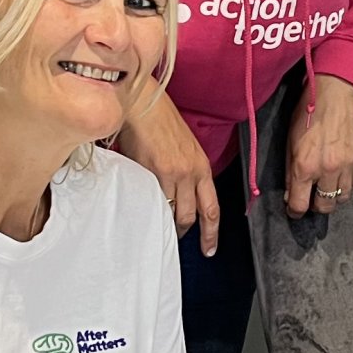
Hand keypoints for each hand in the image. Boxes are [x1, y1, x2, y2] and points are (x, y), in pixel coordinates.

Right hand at [117, 80, 218, 255]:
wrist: (144, 103)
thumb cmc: (161, 121)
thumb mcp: (186, 147)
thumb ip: (187, 172)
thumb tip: (179, 194)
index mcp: (202, 167)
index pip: (211, 208)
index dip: (211, 233)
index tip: (209, 249)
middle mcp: (190, 174)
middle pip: (189, 217)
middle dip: (182, 232)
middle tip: (174, 241)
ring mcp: (169, 175)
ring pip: (169, 212)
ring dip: (162, 223)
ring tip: (154, 227)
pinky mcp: (149, 173)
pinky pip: (150, 201)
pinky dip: (146, 210)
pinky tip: (140, 213)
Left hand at [285, 75, 352, 217]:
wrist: (334, 96)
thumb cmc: (306, 115)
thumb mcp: (289, 144)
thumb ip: (290, 173)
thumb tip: (291, 196)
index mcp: (305, 166)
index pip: (300, 205)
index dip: (295, 211)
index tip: (294, 208)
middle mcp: (327, 170)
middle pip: (324, 207)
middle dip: (316, 205)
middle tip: (311, 196)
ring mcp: (346, 166)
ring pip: (342, 199)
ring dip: (332, 195)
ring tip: (325, 184)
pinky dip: (346, 183)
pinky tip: (338, 173)